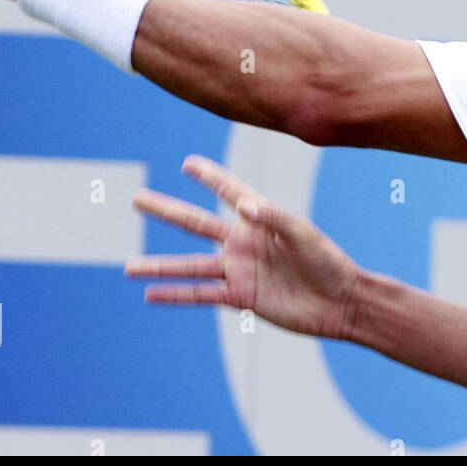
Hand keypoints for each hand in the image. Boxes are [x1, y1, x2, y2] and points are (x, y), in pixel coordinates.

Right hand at [125, 154, 363, 340]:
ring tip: (127, 266)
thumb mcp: (303, 234)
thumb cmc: (328, 261)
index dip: (210, 176)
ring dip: (159, 266)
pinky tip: (150, 295)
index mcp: (260, 219)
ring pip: (190, 266)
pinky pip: (201, 295)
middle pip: (194, 224)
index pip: (229, 191)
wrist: (339, 303)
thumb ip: (274, 217)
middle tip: (135, 198)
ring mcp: (239, 270)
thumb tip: (242, 206)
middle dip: (165, 211)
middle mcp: (243, 242)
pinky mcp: (241, 297)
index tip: (187, 163)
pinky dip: (175, 295)